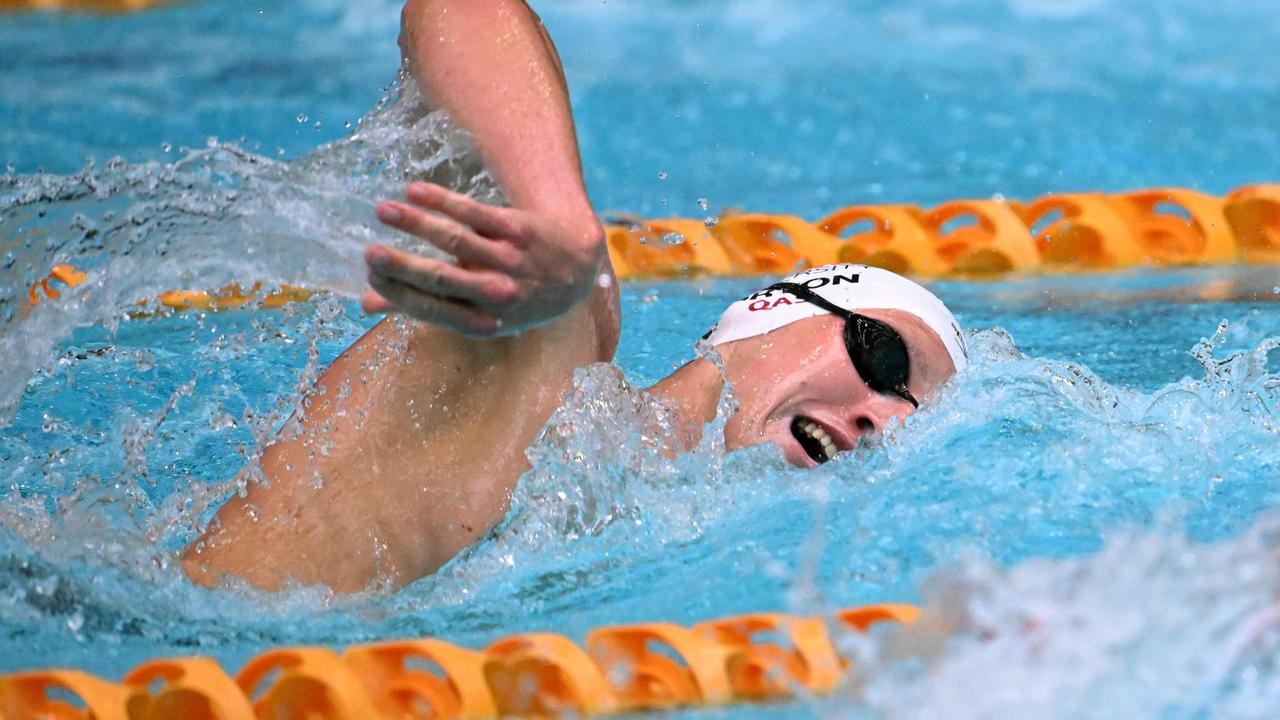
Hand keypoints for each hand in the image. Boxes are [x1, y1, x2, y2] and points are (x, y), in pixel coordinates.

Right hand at [365, 182, 605, 337]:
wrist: (576, 269)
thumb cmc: (513, 295)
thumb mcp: (477, 312)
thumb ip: (424, 306)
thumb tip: (366, 305)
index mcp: (483, 322)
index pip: (433, 311)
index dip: (400, 295)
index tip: (368, 278)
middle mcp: (499, 294)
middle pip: (443, 279)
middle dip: (403, 267)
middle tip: (369, 253)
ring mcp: (511, 260)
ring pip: (456, 240)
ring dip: (417, 224)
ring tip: (382, 210)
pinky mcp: (520, 228)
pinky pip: (476, 213)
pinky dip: (443, 201)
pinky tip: (414, 191)